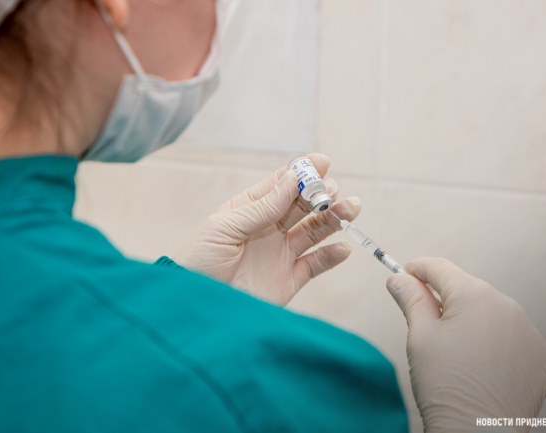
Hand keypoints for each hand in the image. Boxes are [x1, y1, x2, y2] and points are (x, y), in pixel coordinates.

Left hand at [173, 154, 360, 304]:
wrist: (195, 306)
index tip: (322, 162)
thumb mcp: (224, 227)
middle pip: (303, 206)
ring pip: (315, 232)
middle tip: (332, 191)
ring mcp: (281, 254)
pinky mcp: (288, 280)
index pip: (281, 185)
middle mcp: (269, 229)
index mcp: (250, 209)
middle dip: (322, 194)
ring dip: (334, 219)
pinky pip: (316, 265)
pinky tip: (342, 247)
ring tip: (350, 210)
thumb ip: (262, 208)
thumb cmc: (199, 261)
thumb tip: (292, 179)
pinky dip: (331, 256)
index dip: (302, 173)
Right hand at [386, 258, 545, 432]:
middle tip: (426, 323)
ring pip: (492, 313)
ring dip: (473, 321)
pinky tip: (482, 365)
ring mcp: (529, 330)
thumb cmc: (443, 385)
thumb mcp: (419, 335)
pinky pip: (514, 337)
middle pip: (467, 290)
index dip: (417, 269)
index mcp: (473, 295)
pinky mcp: (542, 355)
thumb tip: (399, 278)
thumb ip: (411, 299)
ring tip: (457, 353)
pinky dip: (497, 344)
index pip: (439, 268)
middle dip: (445, 300)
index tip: (404, 275)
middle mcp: (507, 305)